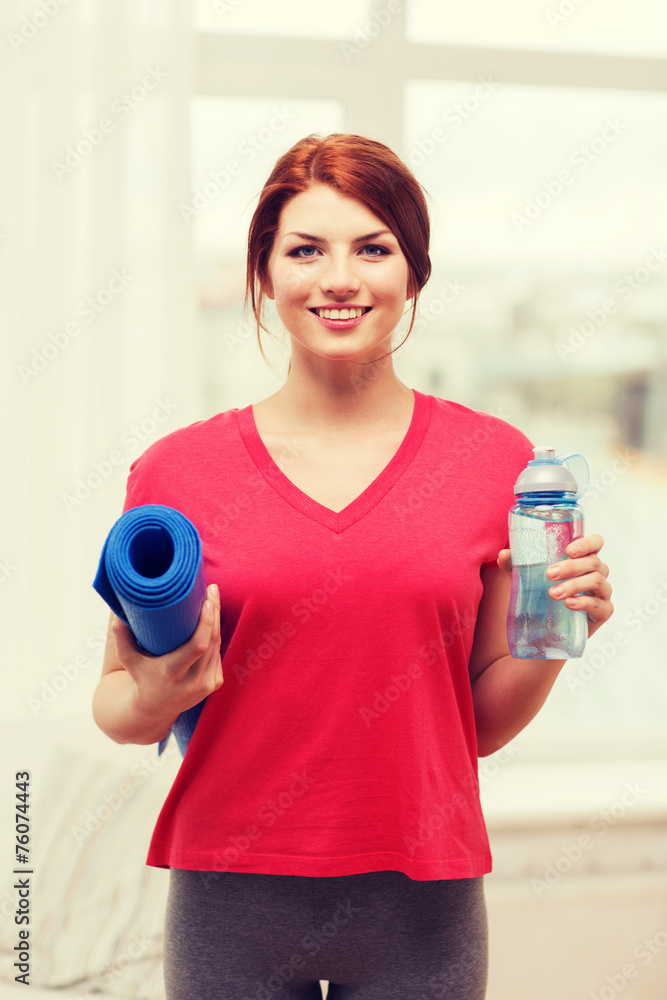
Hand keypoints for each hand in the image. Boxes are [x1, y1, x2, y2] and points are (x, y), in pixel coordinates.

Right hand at [111, 583, 223, 722]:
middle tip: (212, 590)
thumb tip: (119, 614)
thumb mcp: (128, 660)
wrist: (154, 709)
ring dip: (216, 621)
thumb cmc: (140, 677)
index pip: (198, 646)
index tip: (206, 601)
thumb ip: (121, 637)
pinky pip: (218, 654)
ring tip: (212, 599)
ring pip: (217, 646)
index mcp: (172, 673)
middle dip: (214, 613)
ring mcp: (206, 684)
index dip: (206, 622)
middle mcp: (192, 681)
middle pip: (211, 641)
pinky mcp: (214, 684)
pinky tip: (212, 621)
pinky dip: (215, 637)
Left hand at [497, 533, 613, 638]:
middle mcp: (597, 572)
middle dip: (570, 566)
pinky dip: (583, 602)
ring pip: (596, 581)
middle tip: (549, 574)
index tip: (568, 550)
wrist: (549, 629)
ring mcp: (603, 592)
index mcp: (583, 558)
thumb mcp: (529, 578)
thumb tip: (503, 554)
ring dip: (574, 585)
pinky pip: (599, 604)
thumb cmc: (544, 594)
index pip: (596, 542)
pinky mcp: (604, 611)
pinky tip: (568, 605)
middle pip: (593, 561)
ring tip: (553, 593)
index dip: (586, 543)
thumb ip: (517, 565)